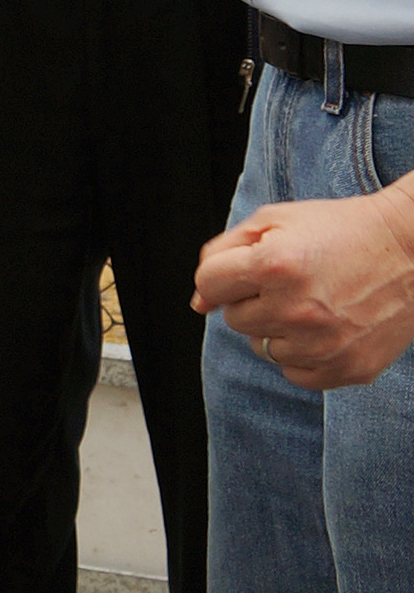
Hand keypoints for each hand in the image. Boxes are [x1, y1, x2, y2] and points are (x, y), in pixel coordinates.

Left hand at [193, 180, 413, 390]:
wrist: (411, 250)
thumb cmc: (339, 229)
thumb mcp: (276, 220)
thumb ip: (224, 253)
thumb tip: (199, 304)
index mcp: (274, 265)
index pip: (208, 284)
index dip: (224, 272)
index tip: (248, 266)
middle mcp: (296, 310)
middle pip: (234, 318)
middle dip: (252, 297)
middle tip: (291, 279)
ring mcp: (323, 346)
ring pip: (262, 348)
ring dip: (277, 326)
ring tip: (313, 300)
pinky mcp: (346, 370)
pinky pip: (294, 372)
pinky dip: (302, 353)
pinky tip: (327, 325)